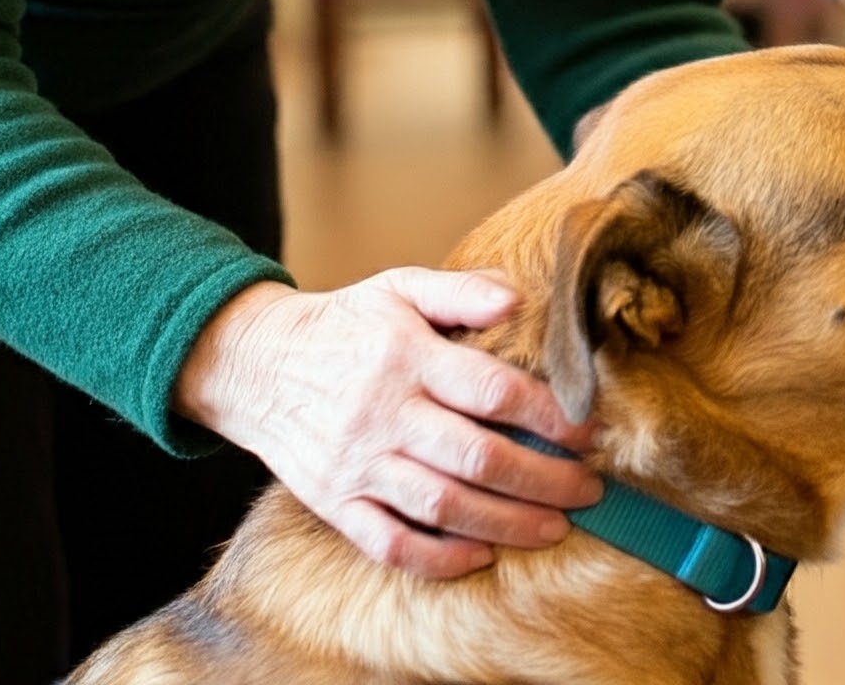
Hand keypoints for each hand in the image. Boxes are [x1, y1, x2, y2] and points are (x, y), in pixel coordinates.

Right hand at [173, 271, 602, 577]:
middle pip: (477, 457)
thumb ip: (462, 290)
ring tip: (556, 527)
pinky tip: (481, 556)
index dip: (550, 415)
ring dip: (506, 522)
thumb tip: (520, 299)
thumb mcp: (400, 286)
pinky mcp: (333, 502)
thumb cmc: (344, 323)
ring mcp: (356, 464)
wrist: (253, 364)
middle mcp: (384, 414)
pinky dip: (437, 558)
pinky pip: (388, 542)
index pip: (493, 391)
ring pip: (441, 506)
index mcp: (408, 356)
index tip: (591, 430)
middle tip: (591, 488)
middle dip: (544, 478)